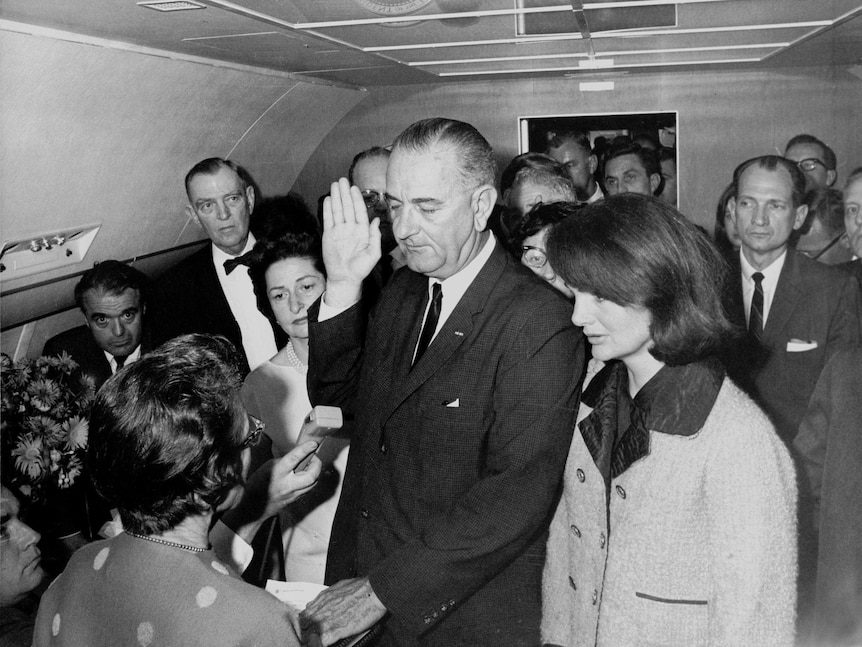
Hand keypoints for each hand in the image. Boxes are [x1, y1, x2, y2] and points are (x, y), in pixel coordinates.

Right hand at [220, 441, 321, 542]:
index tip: (313, 443)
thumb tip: (296, 457)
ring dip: (315, 472)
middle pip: (311, 476)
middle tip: (314, 457)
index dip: (305, 449)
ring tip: (311, 465)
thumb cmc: (257, 486)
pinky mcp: (295, 499)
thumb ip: (283, 461)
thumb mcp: (266, 467)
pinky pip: (308, 488)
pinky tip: (305, 475)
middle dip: (317, 464)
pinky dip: (310, 479)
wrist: (253, 508)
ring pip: (313, 483)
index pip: (294, 459)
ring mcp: (293, 494)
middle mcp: (288, 485)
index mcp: (278, 473)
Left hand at [300, 577, 386, 645]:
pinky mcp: (338, 630)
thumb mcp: (340, 586)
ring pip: (311, 634)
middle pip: (305, 625)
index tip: (307, 625)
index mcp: (323, 599)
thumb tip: (323, 599)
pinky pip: (323, 641)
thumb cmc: (361, 587)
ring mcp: (329, 620)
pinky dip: (321, 644)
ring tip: (314, 642)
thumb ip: (328, 595)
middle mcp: (323, 609)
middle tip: (309, 637)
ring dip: (312, 639)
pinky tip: (324, 644)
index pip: (305, 614)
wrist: (373, 591)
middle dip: (306, 632)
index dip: (306, 621)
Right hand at [322, 178, 381, 307]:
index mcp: (362, 230)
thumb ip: (375, 237)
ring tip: (334, 184)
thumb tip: (375, 220)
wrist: (345, 278)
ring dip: (336, 197)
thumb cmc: (361, 268)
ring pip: (338, 210)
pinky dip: (328, 209)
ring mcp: (340, 230)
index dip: (356, 199)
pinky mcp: (329, 235)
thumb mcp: (373, 254)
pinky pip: (328, 219)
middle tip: (342, 180)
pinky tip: (328, 199)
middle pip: (347, 207)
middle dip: (345, 193)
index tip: (354, 187)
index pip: (359, 211)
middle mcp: (351, 228)